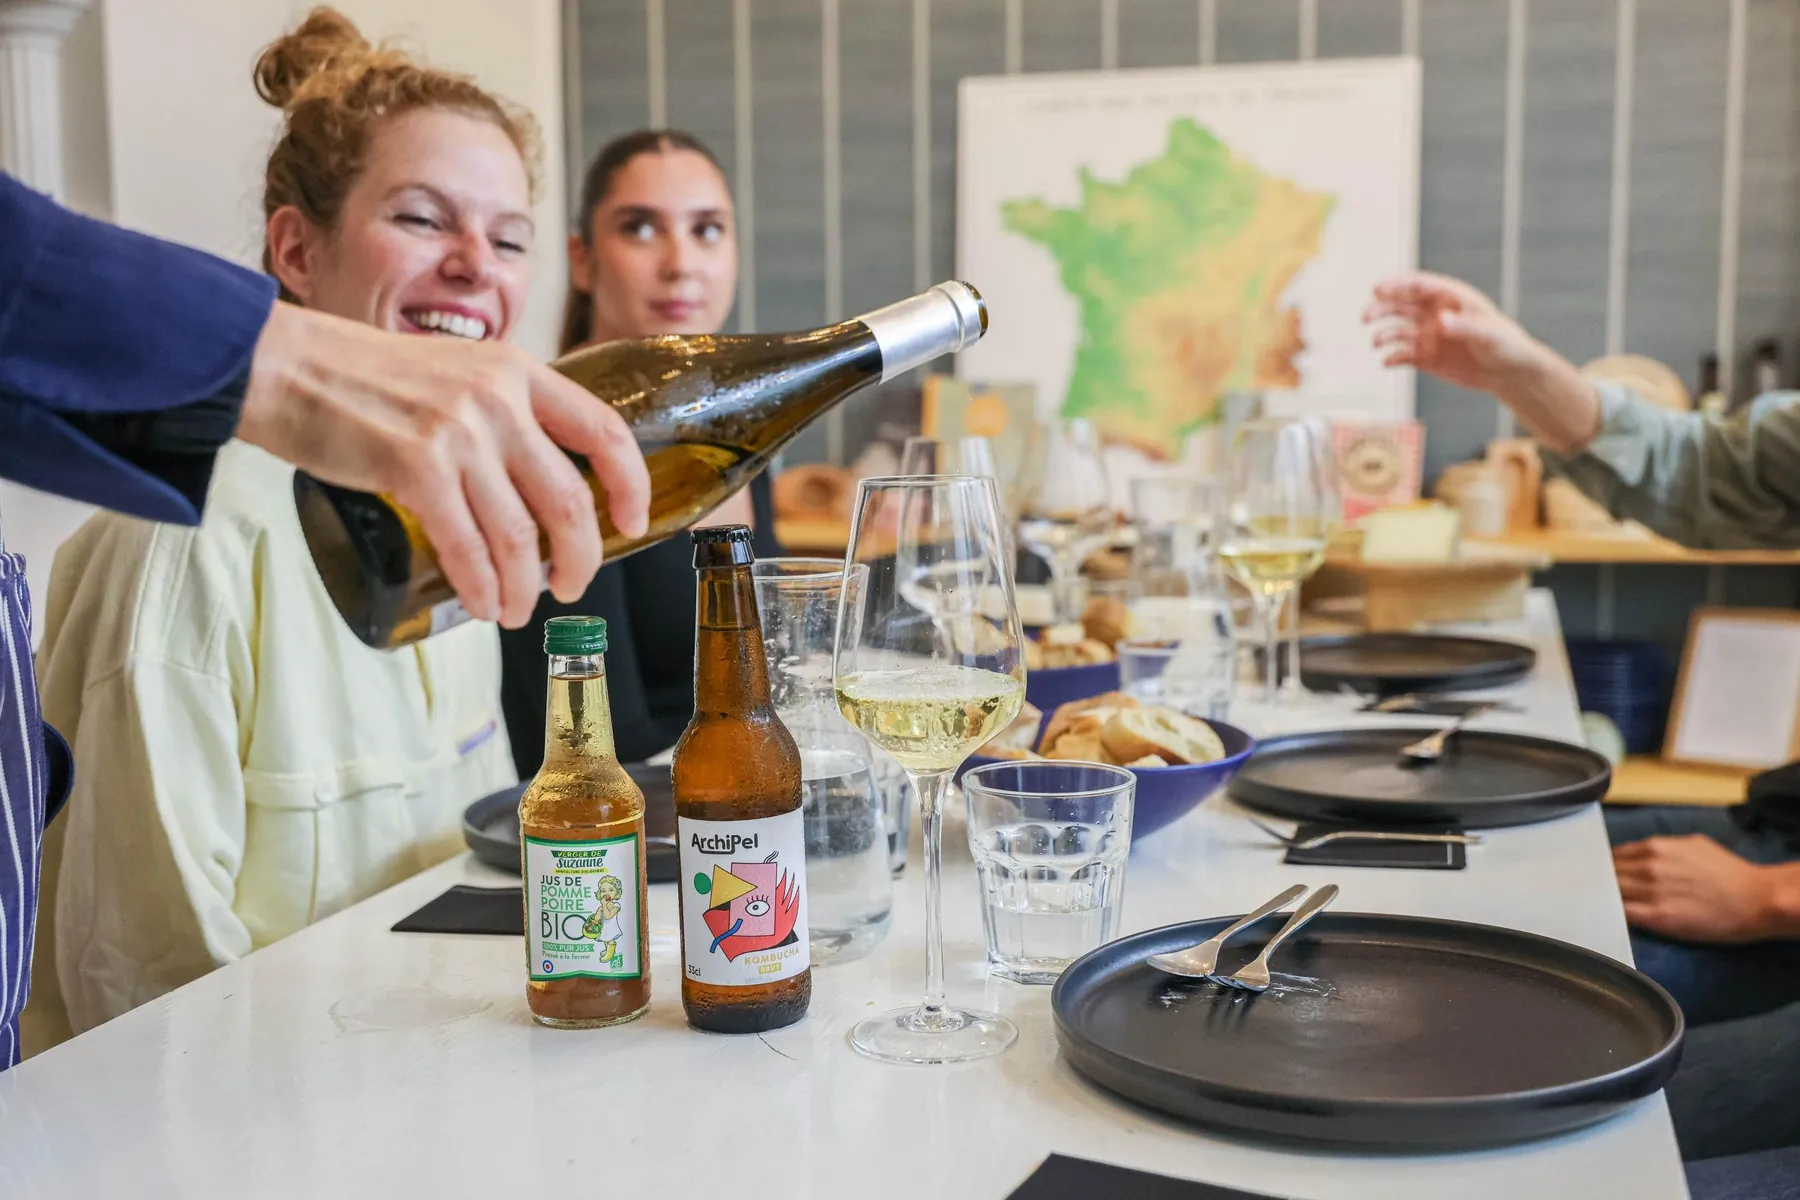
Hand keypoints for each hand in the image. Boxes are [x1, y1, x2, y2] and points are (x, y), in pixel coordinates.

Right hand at [236, 302, 650, 626]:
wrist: (285, 365)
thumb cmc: (363, 378)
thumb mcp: (455, 372)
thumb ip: (500, 411)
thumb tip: (534, 477)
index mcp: (518, 371)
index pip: (604, 430)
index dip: (630, 484)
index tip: (632, 522)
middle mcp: (498, 399)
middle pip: (569, 498)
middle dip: (580, 557)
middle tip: (571, 586)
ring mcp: (459, 433)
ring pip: (520, 535)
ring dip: (524, 586)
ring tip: (516, 609)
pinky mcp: (416, 467)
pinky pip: (468, 547)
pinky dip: (482, 586)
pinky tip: (484, 605)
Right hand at [1362, 270, 1601, 453]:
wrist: (1509, 372)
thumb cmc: (1505, 344)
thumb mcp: (1487, 333)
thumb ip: (1463, 326)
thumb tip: (1439, 320)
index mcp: (1450, 298)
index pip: (1418, 285)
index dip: (1396, 285)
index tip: (1377, 290)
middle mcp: (1435, 314)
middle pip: (1401, 304)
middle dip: (1381, 308)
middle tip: (1365, 317)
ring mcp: (1428, 335)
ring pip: (1397, 329)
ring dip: (1383, 333)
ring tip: (1377, 343)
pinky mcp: (1425, 357)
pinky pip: (1402, 355)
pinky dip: (1392, 358)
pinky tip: (1387, 362)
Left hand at [1613, 835, 1776, 943]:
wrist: (1755, 900)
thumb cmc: (1728, 872)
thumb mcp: (1692, 845)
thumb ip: (1662, 849)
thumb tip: (1641, 856)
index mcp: (1655, 847)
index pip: (1613, 856)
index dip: (1605, 867)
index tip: (1602, 875)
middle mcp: (1649, 866)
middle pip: (1608, 875)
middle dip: (1602, 883)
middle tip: (1596, 893)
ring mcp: (1651, 892)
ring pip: (1611, 893)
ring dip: (1604, 899)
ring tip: (1600, 907)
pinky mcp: (1657, 917)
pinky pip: (1622, 914)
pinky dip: (1613, 915)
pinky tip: (1610, 919)